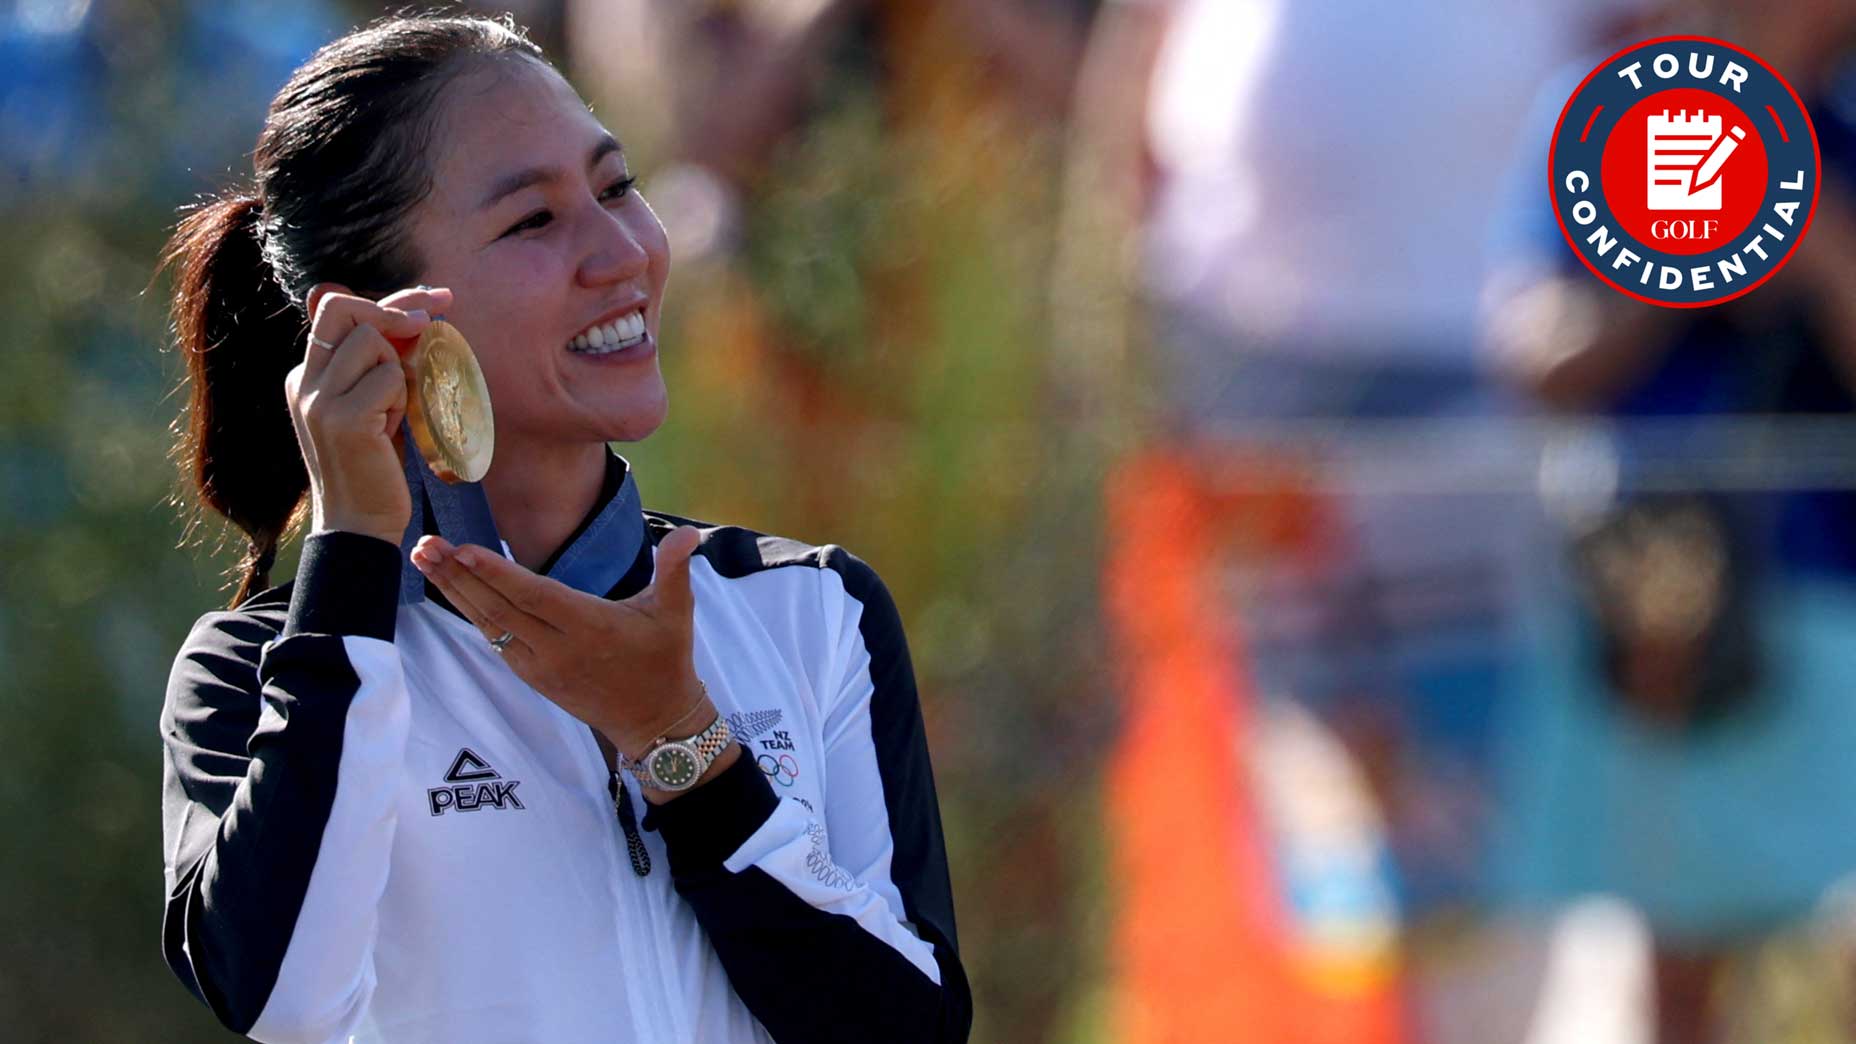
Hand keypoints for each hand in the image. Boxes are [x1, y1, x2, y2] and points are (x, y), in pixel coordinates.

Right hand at [287, 283, 454, 544]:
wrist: (359, 523)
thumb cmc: (373, 464)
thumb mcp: (371, 405)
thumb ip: (378, 364)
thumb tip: (411, 315)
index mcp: (306, 376)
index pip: (338, 310)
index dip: (390, 300)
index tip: (436, 300)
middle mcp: (304, 382)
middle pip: (343, 308)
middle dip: (394, 308)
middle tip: (433, 319)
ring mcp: (318, 400)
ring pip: (373, 342)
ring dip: (399, 370)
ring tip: (394, 412)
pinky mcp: (343, 419)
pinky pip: (390, 378)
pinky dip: (403, 398)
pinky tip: (393, 430)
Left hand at [408, 526, 711, 757]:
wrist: (657, 720)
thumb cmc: (666, 660)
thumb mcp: (676, 612)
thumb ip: (675, 568)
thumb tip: (689, 534)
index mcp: (591, 627)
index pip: (533, 596)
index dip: (495, 574)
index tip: (462, 550)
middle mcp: (559, 649)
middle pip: (498, 609)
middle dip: (458, 577)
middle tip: (424, 547)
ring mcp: (542, 667)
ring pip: (490, 627)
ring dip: (455, 594)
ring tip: (425, 562)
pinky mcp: (534, 678)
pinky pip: (497, 643)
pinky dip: (473, 616)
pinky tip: (453, 592)